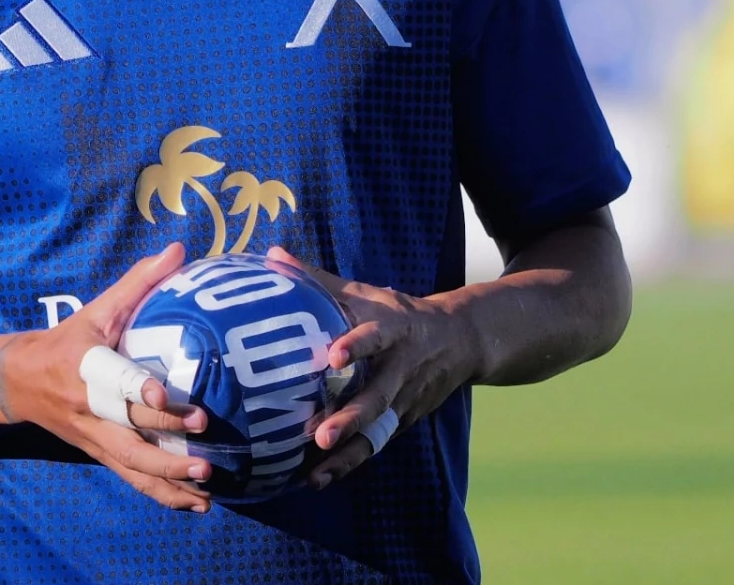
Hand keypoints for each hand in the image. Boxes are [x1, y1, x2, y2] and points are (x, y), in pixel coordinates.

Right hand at [2, 242, 213, 511]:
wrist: (20, 382)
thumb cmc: (67, 341)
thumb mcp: (96, 310)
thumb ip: (138, 284)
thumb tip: (178, 250)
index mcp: (87, 371)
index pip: (114, 383)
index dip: (138, 391)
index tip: (163, 395)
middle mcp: (90, 411)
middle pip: (127, 436)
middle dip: (165, 444)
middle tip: (204, 446)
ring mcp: (95, 439)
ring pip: (131, 468)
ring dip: (169, 481)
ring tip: (206, 489)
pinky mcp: (100, 455)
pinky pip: (133, 479)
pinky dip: (164, 495)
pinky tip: (196, 506)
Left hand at [266, 246, 480, 490]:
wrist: (461, 340)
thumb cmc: (399, 313)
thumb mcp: (367, 294)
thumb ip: (319, 280)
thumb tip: (273, 255)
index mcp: (394, 331)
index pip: (376, 337)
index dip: (358, 346)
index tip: (333, 357)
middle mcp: (402, 369)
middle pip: (378, 397)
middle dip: (351, 418)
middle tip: (320, 435)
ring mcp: (405, 400)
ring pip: (378, 430)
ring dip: (348, 453)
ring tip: (316, 471)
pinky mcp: (403, 422)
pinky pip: (376, 446)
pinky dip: (349, 463)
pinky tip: (318, 479)